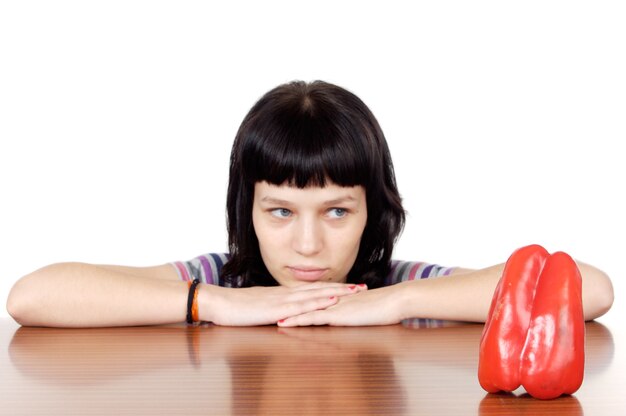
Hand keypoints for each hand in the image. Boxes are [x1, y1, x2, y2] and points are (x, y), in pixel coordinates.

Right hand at [200, 282, 366, 325]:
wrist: (218, 303)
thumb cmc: (235, 308)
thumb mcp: (260, 307)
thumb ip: (274, 308)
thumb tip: (286, 312)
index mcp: (283, 294)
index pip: (313, 289)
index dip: (333, 288)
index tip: (351, 287)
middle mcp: (286, 294)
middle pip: (320, 289)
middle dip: (343, 289)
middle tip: (363, 287)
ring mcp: (282, 300)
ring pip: (314, 295)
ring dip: (336, 294)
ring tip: (354, 292)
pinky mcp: (276, 309)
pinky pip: (300, 306)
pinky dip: (317, 304)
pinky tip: (329, 303)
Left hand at [277, 285, 401, 326]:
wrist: (394, 300)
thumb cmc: (384, 306)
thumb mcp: (364, 308)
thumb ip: (354, 309)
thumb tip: (349, 312)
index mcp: (336, 298)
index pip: (309, 299)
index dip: (293, 301)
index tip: (277, 303)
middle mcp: (330, 300)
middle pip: (301, 302)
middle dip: (282, 305)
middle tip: (263, 308)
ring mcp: (331, 306)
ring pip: (301, 309)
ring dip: (284, 313)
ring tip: (265, 315)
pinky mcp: (336, 315)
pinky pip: (312, 318)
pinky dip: (296, 320)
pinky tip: (284, 324)